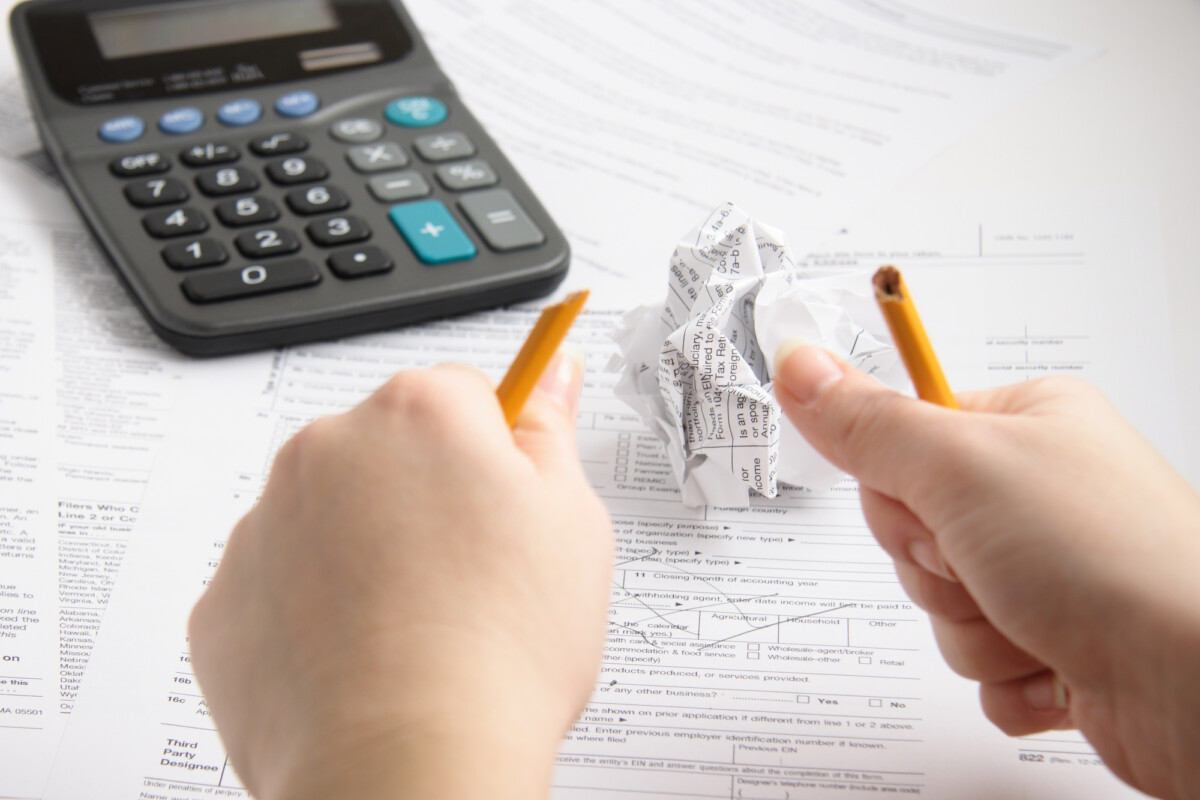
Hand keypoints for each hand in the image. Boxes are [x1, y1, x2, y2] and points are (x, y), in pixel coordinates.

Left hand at [188, 351, 612, 799]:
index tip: (507, 502)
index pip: (464, 394)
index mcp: (418, 412)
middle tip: (473, 576)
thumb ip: (552, 432)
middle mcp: (327, 449)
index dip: (496, 455)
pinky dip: (315, 609)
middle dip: (428, 495)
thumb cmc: (501, 650)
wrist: (408, 766)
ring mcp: (265, 524)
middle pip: (390, 450)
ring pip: (332, 515)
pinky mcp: (225, 600)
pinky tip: (364, 657)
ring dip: (367, 550)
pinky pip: (282, 582)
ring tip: (420, 628)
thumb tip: (552, 375)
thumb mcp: (571, 523)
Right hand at [773, 342, 1199, 799]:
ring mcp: (1050, 572)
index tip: (933, 497)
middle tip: (987, 559)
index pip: (904, 436)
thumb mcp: (962, 466)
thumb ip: (867, 423)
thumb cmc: (1113, 558)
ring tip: (1035, 619)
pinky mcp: (1056, 641)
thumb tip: (802, 365)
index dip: (900, 482)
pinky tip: (1054, 662)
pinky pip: (977, 660)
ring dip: (972, 626)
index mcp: (1026, 425)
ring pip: (939, 603)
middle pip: (911, 529)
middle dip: (935, 566)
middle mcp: (1038, 494)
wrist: (1199, 682)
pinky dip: (1004, 672)